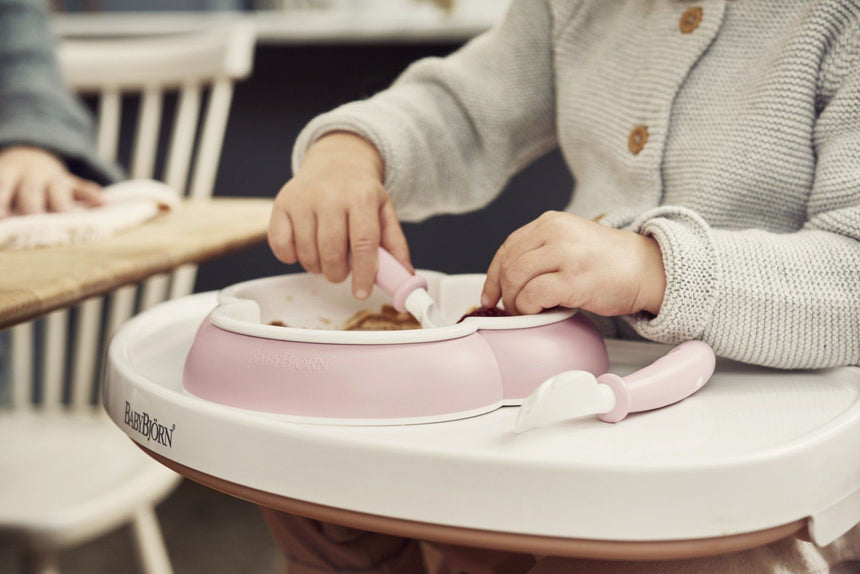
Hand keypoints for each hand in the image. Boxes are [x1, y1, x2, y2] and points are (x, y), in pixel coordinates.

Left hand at [0, 146, 102, 217]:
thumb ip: (4, 201)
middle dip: (32, 205)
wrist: (30, 162)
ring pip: (58, 190)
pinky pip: (84, 188)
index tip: (2, 216)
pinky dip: (93, 195)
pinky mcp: (74, 184)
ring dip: (61, 203)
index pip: (3, 185)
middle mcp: (32, 174)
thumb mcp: (4, 185)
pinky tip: (104, 203)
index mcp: (8, 172)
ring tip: (66, 214)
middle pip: (31, 190)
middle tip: (34, 218)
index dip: (1, 200)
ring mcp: (54, 179)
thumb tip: (4, 223)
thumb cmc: (11, 186)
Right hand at [268, 132, 411, 299]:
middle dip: (337, 274)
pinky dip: (292, 257)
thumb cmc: (360, 193)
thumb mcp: (384, 211)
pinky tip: (304, 249)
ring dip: (317, 268)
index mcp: (361, 197)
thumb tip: (404, 275)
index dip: (363, 273)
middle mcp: (330, 196)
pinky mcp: (281, 205)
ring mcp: (302, 200)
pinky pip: (281, 246)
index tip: (362, 293)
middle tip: (341, 273)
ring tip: (325, 258)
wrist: (335, 163)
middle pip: (332, 251)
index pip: (363, 242)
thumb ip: (394, 243)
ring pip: (307, 253)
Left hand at [481, 211, 665, 316]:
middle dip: (503, 292)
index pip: (508, 247)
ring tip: (526, 312)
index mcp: (551, 222)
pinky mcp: (574, 279)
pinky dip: (529, 308)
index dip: (493, 275)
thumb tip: (506, 279)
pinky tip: (539, 312)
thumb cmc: (609, 262)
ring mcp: (565, 255)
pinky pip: (533, 295)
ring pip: (516, 279)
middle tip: (511, 308)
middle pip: (508, 265)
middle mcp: (555, 233)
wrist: (646, 269)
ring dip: (515, 302)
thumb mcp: (570, 242)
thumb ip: (541, 251)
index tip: (490, 294)